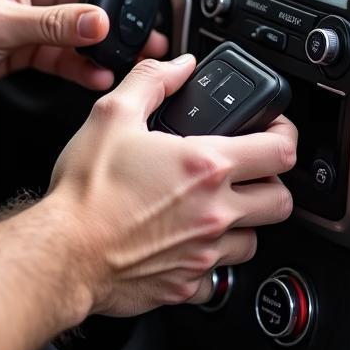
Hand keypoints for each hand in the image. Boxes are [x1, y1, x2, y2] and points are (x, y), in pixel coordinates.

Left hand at [0, 0, 167, 102]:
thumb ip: (52, 24)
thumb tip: (99, 22)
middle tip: (145, 8)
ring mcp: (34, 7)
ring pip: (86, 10)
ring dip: (109, 31)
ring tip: (135, 48)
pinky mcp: (30, 40)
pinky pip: (70, 45)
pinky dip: (86, 60)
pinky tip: (97, 72)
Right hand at [48, 56, 296, 315]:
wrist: (63, 252)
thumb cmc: (86, 189)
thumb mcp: (112, 114)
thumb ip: (152, 80)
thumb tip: (180, 65)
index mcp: (205, 165)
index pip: (281, 150)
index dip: (285, 133)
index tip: (275, 129)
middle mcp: (215, 211)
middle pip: (281, 200)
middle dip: (271, 182)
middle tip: (249, 171)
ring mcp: (204, 252)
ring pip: (254, 240)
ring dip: (242, 222)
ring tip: (214, 206)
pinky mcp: (187, 284)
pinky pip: (218, 277)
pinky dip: (209, 260)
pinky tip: (187, 242)